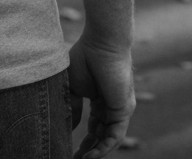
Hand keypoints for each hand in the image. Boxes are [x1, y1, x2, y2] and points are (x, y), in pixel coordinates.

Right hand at [67, 35, 134, 158]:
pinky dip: (105, 147)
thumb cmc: (86, 57)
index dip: (83, 139)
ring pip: (109, 138)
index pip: (94, 125)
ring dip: (96, 152)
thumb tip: (67, 128)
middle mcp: (111, 105)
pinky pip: (116, 135)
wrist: (101, 43)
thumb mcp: (72, 87)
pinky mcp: (124, 109)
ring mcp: (119, 108)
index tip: (69, 150)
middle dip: (89, 149)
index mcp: (100, 98)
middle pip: (101, 134)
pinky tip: (92, 155)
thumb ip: (71, 108)